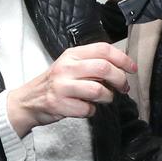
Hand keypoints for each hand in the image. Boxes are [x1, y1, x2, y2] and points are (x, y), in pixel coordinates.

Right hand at [5, 43, 135, 135]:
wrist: (29, 101)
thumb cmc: (56, 83)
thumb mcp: (70, 65)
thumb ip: (92, 63)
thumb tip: (122, 67)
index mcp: (72, 54)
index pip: (103, 49)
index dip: (122, 58)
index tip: (132, 69)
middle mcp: (67, 67)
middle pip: (104, 68)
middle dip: (120, 79)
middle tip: (123, 88)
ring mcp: (62, 86)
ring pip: (98, 90)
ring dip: (108, 97)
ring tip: (105, 98)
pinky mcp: (60, 104)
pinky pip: (87, 109)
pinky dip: (92, 111)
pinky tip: (86, 108)